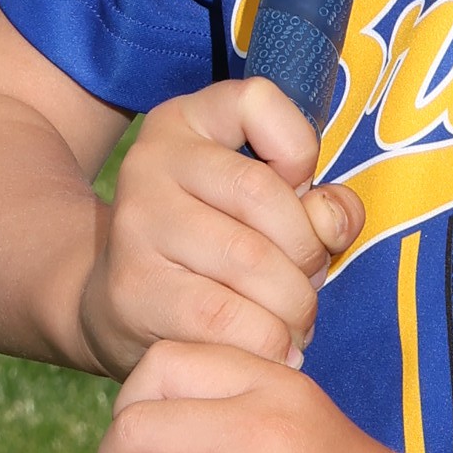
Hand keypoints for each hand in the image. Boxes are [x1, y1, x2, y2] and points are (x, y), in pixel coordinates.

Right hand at [78, 75, 363, 376]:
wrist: (119, 307)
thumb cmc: (215, 250)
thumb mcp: (267, 208)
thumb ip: (318, 203)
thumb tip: (333, 223)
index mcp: (186, 121)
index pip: (257, 101)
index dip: (300, 150)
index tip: (297, 189)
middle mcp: (152, 162)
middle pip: (262, 195)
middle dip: (307, 255)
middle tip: (306, 290)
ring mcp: (137, 224)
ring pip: (249, 262)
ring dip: (292, 309)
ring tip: (293, 327)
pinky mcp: (133, 289)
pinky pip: (224, 319)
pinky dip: (266, 343)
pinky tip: (271, 351)